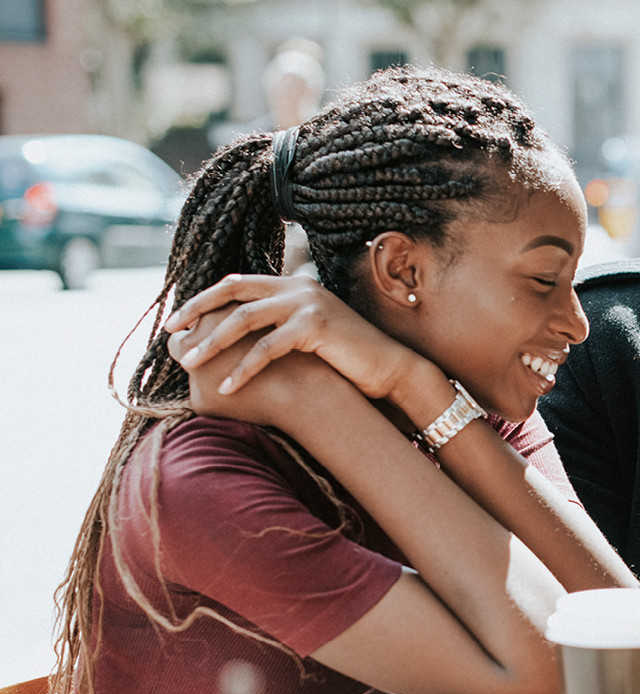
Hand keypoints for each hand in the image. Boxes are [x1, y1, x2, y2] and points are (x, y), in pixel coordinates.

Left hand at [164, 274, 422, 402]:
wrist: (390, 369)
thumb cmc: (347, 362)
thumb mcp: (307, 337)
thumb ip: (279, 329)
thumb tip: (237, 342)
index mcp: (292, 286)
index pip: (237, 283)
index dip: (204, 299)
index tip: (178, 320)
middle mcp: (297, 287)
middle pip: (232, 290)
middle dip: (196, 309)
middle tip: (170, 332)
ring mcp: (306, 303)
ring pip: (243, 318)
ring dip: (211, 342)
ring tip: (188, 363)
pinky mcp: (315, 325)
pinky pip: (267, 348)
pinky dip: (243, 369)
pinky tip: (227, 387)